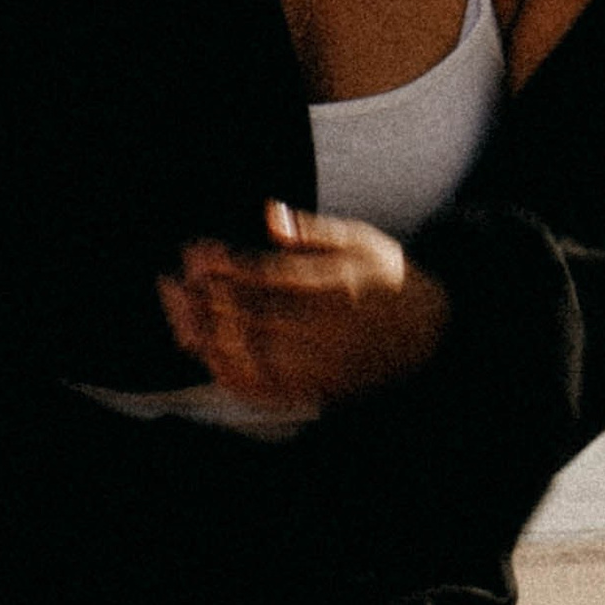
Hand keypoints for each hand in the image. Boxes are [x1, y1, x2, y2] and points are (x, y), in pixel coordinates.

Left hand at [159, 202, 450, 414]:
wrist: (431, 335)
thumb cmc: (391, 280)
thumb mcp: (362, 240)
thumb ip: (313, 232)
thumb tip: (270, 215)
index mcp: (336, 286)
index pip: (268, 277)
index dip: (226, 266)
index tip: (196, 254)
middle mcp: (327, 329)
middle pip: (252, 318)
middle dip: (205, 300)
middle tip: (173, 285)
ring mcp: (322, 364)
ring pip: (252, 355)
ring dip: (209, 337)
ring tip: (180, 318)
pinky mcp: (318, 389)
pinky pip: (266, 388)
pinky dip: (231, 372)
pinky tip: (207, 354)